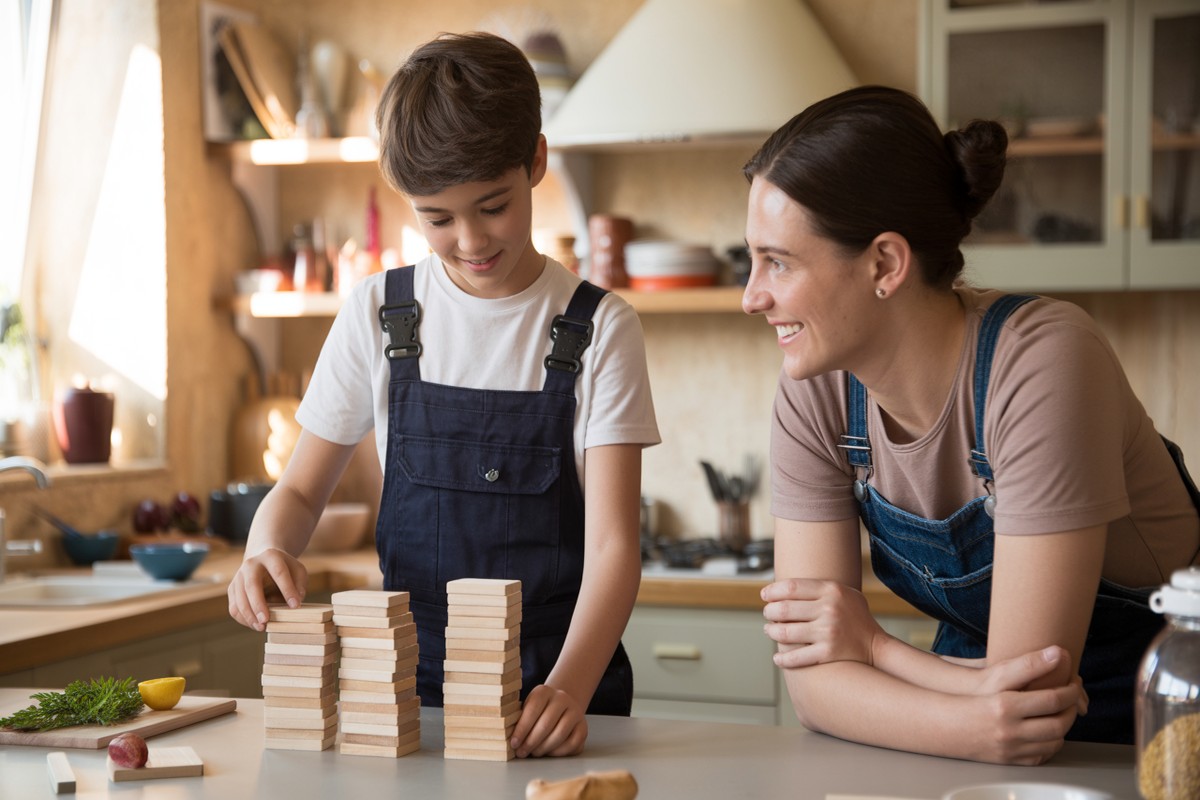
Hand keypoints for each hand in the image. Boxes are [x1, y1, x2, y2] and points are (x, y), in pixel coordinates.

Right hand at [226, 548, 307, 631]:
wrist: (263, 559)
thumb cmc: (284, 568)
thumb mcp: (297, 571)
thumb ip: (299, 585)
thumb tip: (296, 601)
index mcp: (270, 556)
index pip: (279, 572)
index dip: (288, 589)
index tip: (295, 605)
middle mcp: (251, 564)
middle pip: (251, 585)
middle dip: (258, 604)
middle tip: (266, 620)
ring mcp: (239, 577)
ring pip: (239, 599)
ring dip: (249, 616)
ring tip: (261, 627)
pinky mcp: (232, 589)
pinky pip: (234, 607)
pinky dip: (243, 619)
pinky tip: (255, 625)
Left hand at [510, 684, 587, 757]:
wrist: (561, 707)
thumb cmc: (538, 712)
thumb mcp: (527, 708)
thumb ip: (519, 719)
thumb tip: (507, 736)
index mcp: (544, 691)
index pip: (532, 710)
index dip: (521, 729)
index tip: (513, 743)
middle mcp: (562, 698)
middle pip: (546, 724)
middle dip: (531, 742)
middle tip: (521, 752)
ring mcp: (575, 712)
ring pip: (559, 734)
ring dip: (544, 748)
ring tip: (534, 753)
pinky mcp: (583, 726)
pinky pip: (572, 743)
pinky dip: (558, 751)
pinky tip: (549, 752)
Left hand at [762, 578, 885, 668]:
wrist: (875, 646)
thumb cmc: (853, 616)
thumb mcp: (842, 593)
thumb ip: (817, 587)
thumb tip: (781, 585)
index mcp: (831, 590)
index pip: (791, 587)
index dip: (772, 591)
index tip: (764, 595)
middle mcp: (829, 609)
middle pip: (783, 609)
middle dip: (769, 612)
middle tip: (767, 614)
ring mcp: (828, 632)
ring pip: (784, 633)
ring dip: (771, 632)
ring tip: (769, 631)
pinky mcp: (827, 653)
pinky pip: (795, 657)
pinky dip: (782, 659)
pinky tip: (777, 658)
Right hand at [963, 646, 1083, 764]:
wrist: (950, 721)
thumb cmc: (975, 693)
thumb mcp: (998, 673)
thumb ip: (1029, 663)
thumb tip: (1058, 652)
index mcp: (1005, 706)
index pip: (1053, 700)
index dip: (1071, 690)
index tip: (1074, 682)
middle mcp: (1008, 730)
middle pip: (1058, 724)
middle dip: (1071, 710)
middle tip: (1073, 698)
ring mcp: (1010, 749)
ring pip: (1054, 743)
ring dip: (1064, 728)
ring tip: (1062, 712)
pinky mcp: (1010, 761)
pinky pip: (1042, 757)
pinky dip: (1050, 744)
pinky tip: (1048, 731)